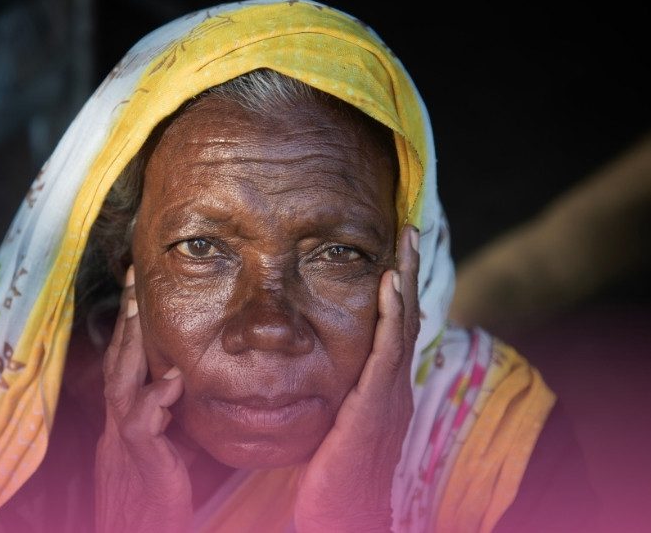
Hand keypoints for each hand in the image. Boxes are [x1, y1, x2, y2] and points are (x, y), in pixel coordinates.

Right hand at [94, 266, 191, 532]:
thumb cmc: (152, 497)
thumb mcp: (162, 449)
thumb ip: (169, 417)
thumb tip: (182, 385)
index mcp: (124, 419)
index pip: (125, 365)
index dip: (128, 329)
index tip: (135, 292)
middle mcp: (117, 424)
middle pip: (118, 363)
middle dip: (124, 320)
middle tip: (132, 280)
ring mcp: (124, 442)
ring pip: (122, 385)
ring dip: (130, 346)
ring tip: (139, 309)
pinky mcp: (142, 462)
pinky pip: (142, 427)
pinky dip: (153, 401)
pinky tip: (170, 382)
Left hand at [294, 225, 419, 531]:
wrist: (344, 516)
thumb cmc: (334, 477)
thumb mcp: (338, 427)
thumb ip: (338, 395)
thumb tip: (324, 372)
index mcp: (384, 389)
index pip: (393, 329)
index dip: (397, 291)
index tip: (395, 254)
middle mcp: (394, 387)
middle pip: (405, 318)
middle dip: (409, 272)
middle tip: (410, 230)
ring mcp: (389, 395)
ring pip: (401, 326)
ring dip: (405, 279)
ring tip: (407, 240)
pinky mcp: (376, 406)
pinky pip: (386, 351)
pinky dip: (390, 314)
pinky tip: (389, 282)